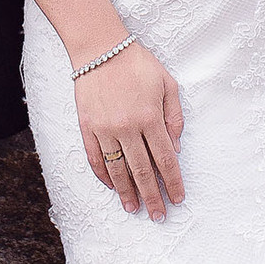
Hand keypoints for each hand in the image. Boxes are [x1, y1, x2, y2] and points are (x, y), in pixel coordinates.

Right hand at [71, 39, 184, 220]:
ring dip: (127, 192)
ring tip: (134, 208)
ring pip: (118, 170)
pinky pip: (96, 159)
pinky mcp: (87, 128)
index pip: (166, 159)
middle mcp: (128, 127)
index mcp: (150, 117)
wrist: (101, 48)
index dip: (172, 182)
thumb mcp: (167, 84)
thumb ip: (174, 117)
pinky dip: (104, 176)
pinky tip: (112, 187)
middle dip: (152, 196)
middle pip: (143, 171)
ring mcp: (105, 129)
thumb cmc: (137, 64)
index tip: (176, 199)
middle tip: (158, 215)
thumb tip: (176, 148)